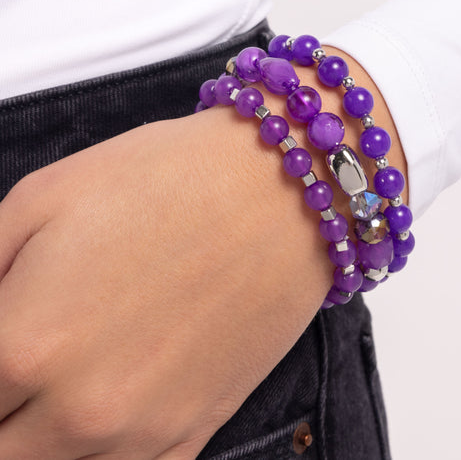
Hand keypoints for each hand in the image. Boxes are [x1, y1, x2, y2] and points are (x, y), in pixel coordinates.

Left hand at [0, 106, 332, 458]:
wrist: (281, 192)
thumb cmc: (169, 179)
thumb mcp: (43, 196)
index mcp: (25, 343)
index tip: (8, 332)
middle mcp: (77, 411)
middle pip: (1, 444)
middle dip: (3, 403)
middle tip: (23, 360)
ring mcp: (141, 434)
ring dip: (38, 435)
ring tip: (61, 379)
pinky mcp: (193, 433)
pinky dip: (95, 456)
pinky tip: (101, 413)